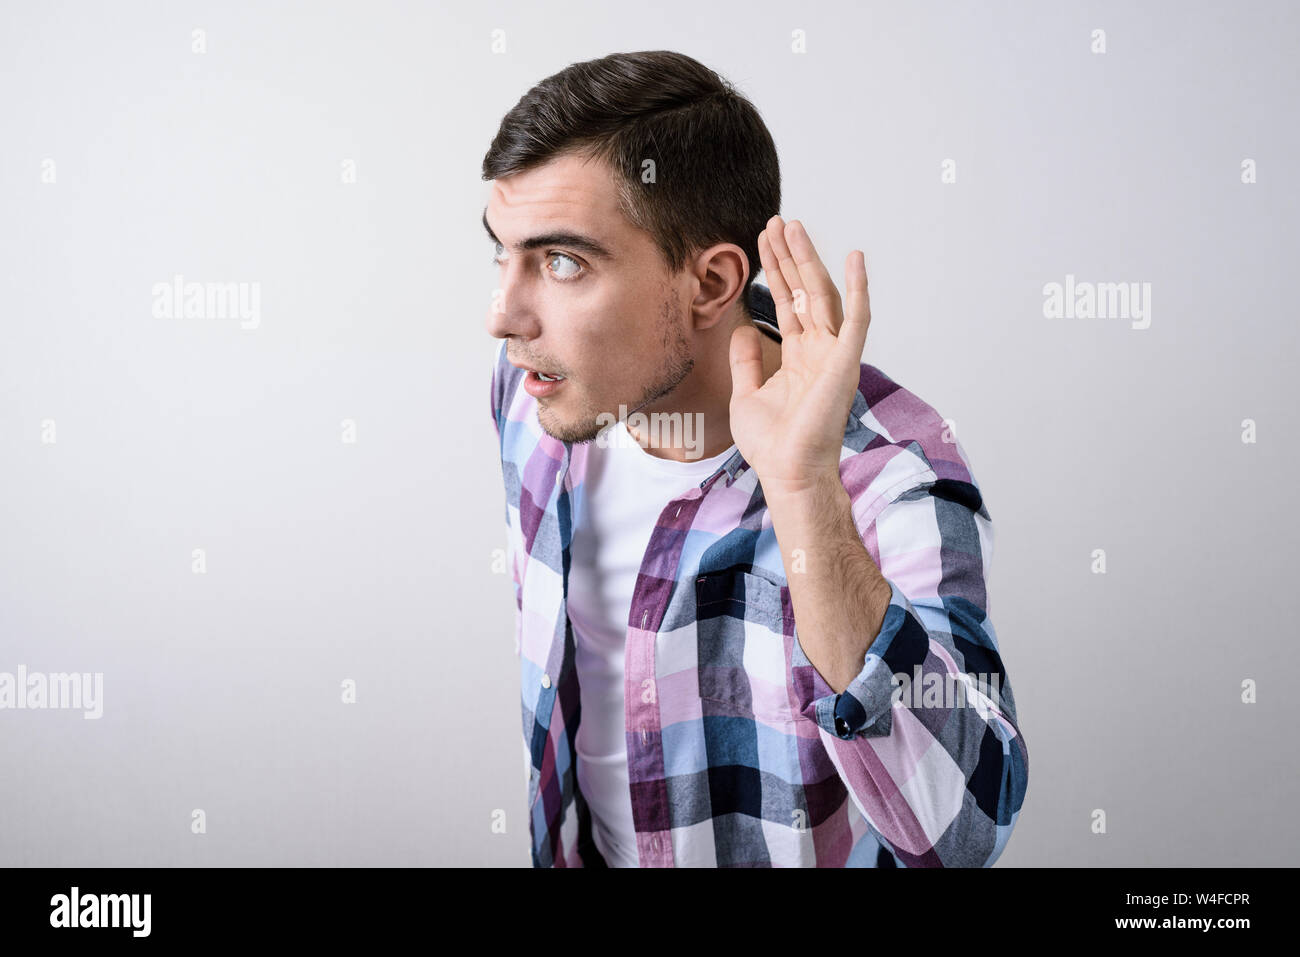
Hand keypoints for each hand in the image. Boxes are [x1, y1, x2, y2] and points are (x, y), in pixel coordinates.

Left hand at [728, 215, 871, 499]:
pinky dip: (858, 287)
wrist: (787, 473)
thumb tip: (743, 330)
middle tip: (777, 222)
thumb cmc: (771, 445)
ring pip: (823, 295)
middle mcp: (819, 351)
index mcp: (798, 358)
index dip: (776, 272)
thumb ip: (747, 360)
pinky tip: (854, 257)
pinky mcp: (845, 362)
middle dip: (790, 256)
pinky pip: (857, 318)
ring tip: (793, 227)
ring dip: (809, 260)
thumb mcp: (746, 394)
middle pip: (803, 291)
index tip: (762, 242)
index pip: (787, 304)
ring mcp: (834, 354)